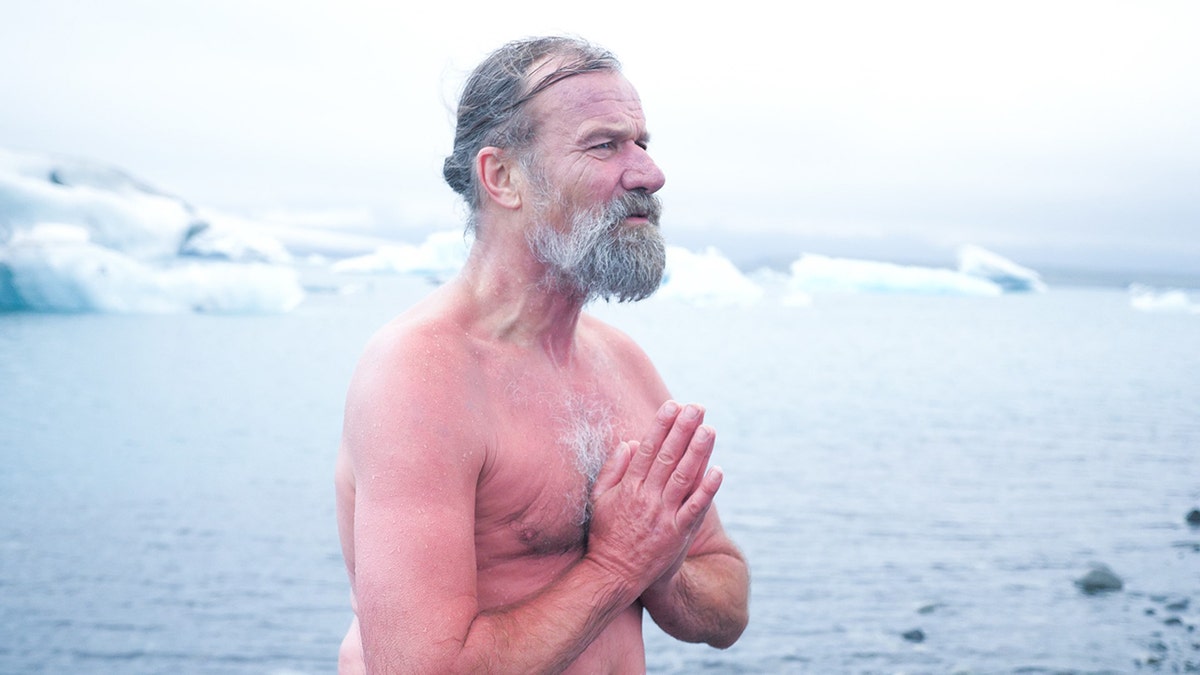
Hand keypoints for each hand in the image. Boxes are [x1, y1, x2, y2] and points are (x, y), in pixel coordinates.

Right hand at [585, 401, 722, 592]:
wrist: (614, 575)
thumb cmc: (605, 535)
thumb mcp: (598, 499)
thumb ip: (612, 469)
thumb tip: (630, 442)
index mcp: (628, 487)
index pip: (648, 449)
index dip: (661, 426)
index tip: (673, 405)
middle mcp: (647, 497)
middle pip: (669, 457)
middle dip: (683, 430)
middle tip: (697, 407)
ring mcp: (664, 515)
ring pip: (684, 477)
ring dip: (698, 452)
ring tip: (709, 429)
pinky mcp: (678, 533)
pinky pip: (695, 508)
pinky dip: (707, 490)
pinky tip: (718, 471)